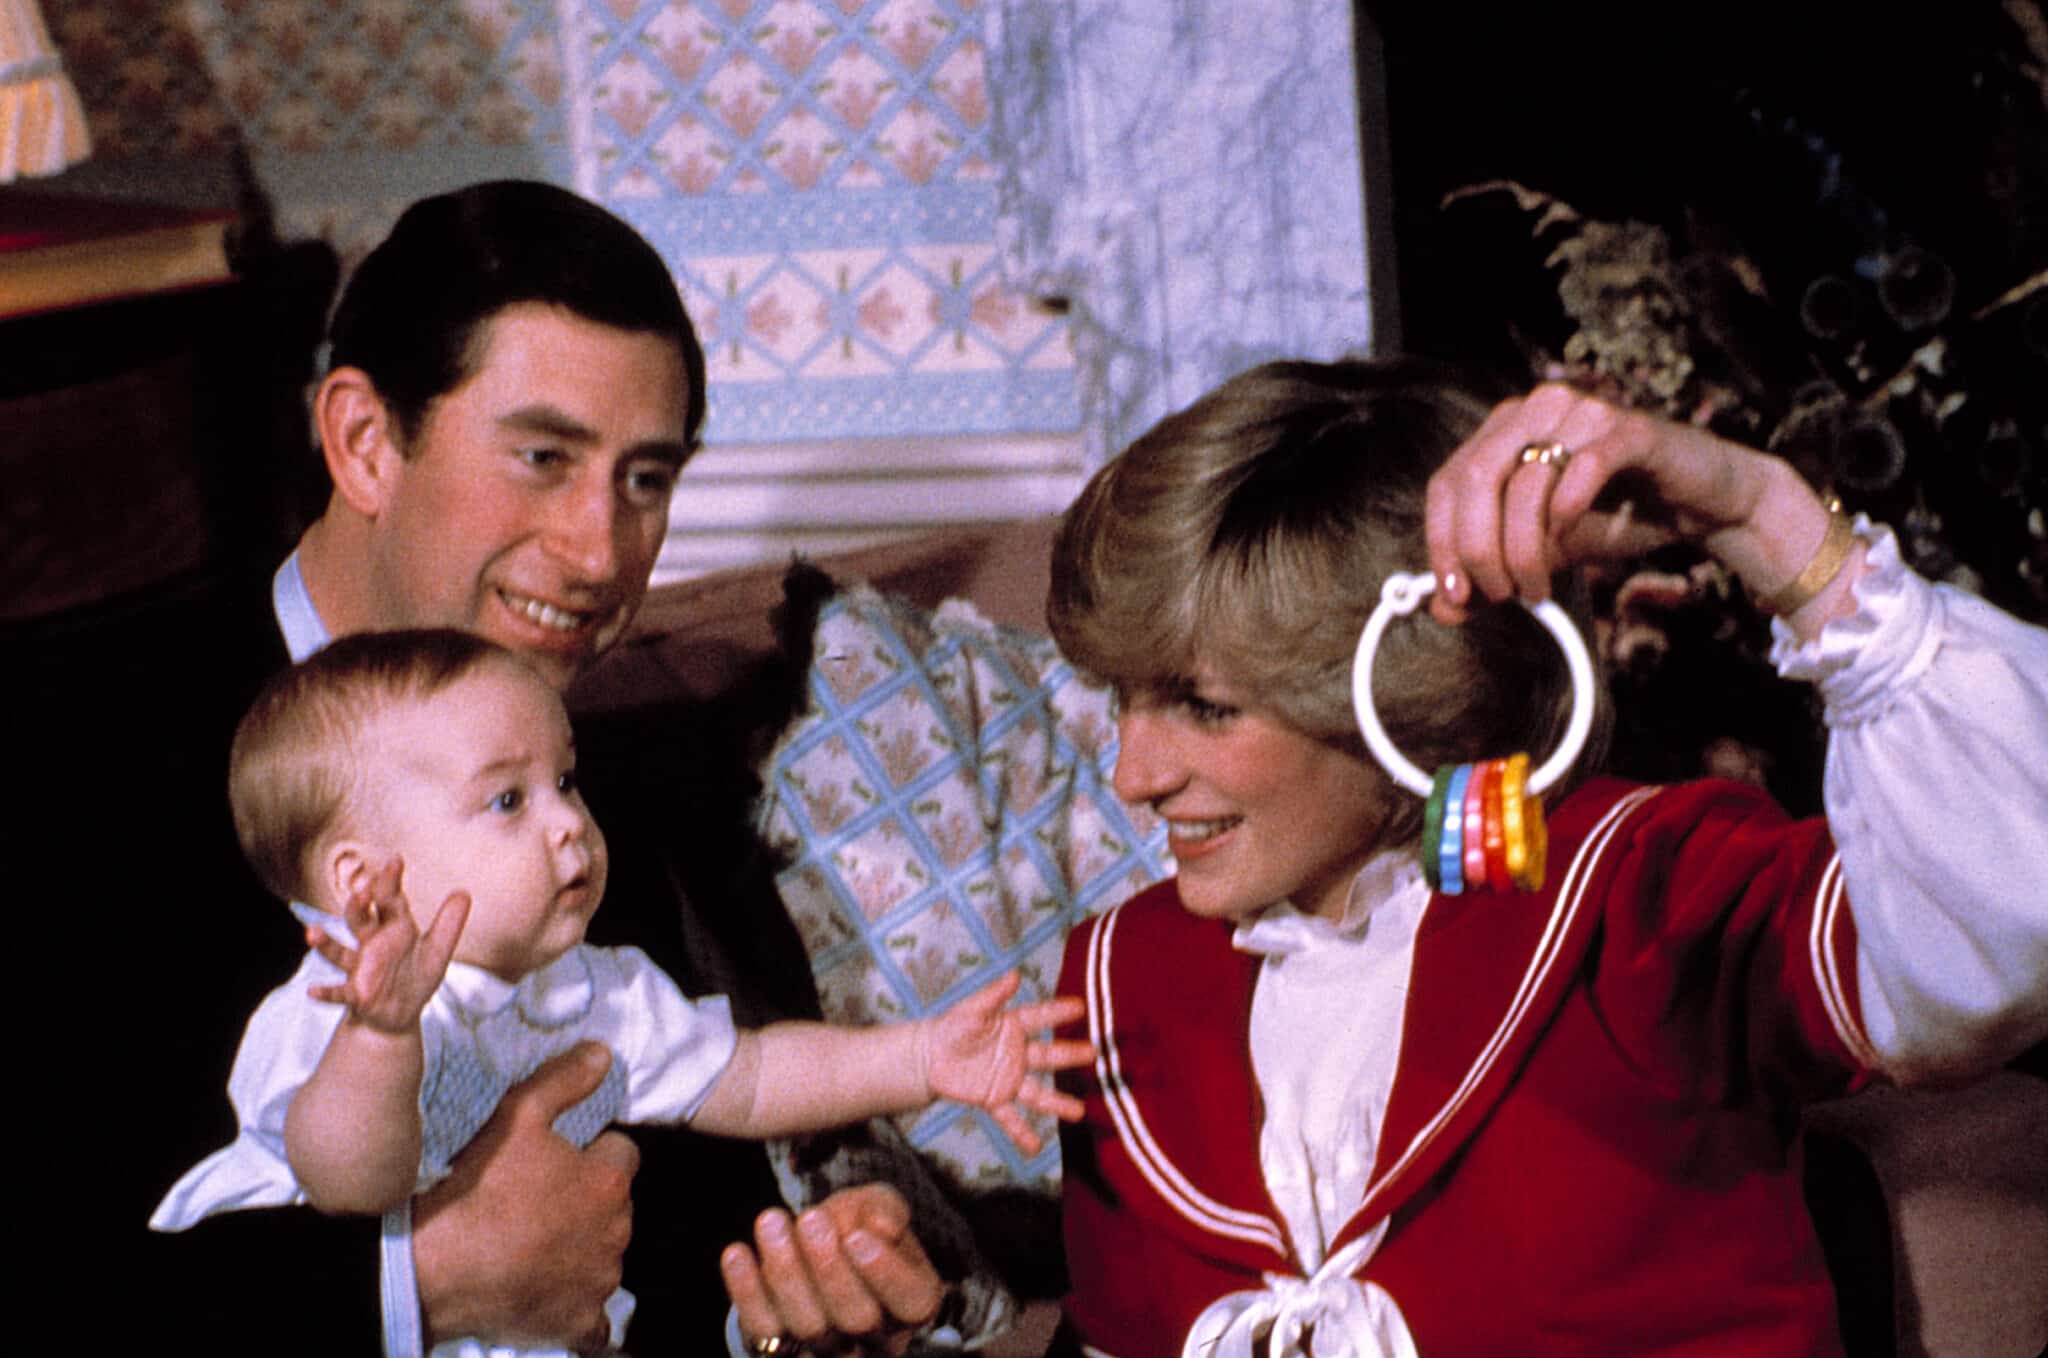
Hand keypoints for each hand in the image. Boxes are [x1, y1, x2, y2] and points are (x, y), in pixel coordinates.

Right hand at [306, 856, 468, 1032]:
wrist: (399, 1016)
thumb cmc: (415, 977)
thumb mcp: (437, 951)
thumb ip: (449, 924)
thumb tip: (464, 892)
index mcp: (394, 928)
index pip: (390, 900)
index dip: (391, 882)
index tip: (395, 860)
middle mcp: (371, 944)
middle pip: (360, 919)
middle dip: (359, 905)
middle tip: (362, 890)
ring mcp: (360, 969)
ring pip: (339, 952)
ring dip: (325, 943)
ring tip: (311, 932)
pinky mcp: (355, 995)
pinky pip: (338, 993)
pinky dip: (326, 992)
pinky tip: (312, 991)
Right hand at [413, 1042, 638, 1351]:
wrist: (436, 1268)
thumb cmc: (478, 1190)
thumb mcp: (518, 1115)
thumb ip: (565, 1080)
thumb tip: (603, 1053)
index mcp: (609, 1182)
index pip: (622, 1153)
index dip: (591, 1152)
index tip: (558, 1159)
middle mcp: (616, 1233)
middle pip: (614, 1205)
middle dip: (587, 1200)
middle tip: (538, 1200)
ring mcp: (599, 1282)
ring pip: (603, 1254)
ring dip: (581, 1248)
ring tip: (532, 1241)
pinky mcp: (578, 1321)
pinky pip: (595, 1317)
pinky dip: (579, 1307)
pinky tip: (553, 1294)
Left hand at [721, 1184, 941, 1356]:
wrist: (818, 1247)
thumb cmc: (857, 1227)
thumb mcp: (878, 1208)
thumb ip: (886, 1209)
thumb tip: (882, 1225)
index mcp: (913, 1303)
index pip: (910, 1300)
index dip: (885, 1272)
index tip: (857, 1236)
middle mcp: (874, 1337)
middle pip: (857, 1318)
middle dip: (830, 1267)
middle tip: (811, 1219)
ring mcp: (826, 1349)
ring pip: (808, 1326)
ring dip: (785, 1271)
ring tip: (772, 1222)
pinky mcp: (778, 1347)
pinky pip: (762, 1329)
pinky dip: (747, 1291)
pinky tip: (738, 1254)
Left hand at [921, 971, 1090, 1152]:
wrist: (929, 1057)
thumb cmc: (952, 1027)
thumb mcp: (970, 1010)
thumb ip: (993, 996)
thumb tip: (1015, 976)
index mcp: (1013, 1026)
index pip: (1039, 1018)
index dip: (1057, 1012)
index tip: (1080, 1007)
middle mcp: (1018, 1054)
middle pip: (1047, 1056)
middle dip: (1070, 1055)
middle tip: (1094, 1054)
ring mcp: (1009, 1079)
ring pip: (1037, 1092)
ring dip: (1057, 1103)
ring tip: (1080, 1112)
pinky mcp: (994, 1100)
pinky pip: (1009, 1118)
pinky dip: (1021, 1133)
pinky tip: (1035, 1147)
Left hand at [1424, 382, 1853, 633]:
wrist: (1703, 505)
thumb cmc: (1619, 518)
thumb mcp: (1545, 553)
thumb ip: (1493, 576)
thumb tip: (1440, 609)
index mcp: (1505, 431)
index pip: (1447, 482)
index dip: (1442, 540)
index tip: (1453, 593)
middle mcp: (1536, 409)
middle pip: (1476, 478)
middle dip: (1480, 549)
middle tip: (1502, 595)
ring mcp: (1582, 411)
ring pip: (1525, 480)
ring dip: (1523, 548)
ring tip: (1537, 589)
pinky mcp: (1630, 428)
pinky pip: (1583, 465)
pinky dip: (1567, 509)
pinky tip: (1568, 538)